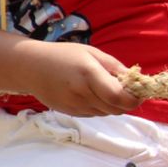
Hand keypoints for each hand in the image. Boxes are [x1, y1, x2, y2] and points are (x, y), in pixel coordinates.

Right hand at [24, 42, 139, 116]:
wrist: (29, 67)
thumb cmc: (62, 55)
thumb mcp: (91, 53)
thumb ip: (115, 67)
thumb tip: (136, 81)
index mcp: (89, 74)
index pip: (120, 97)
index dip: (134, 98)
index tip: (138, 91)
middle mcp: (82, 93)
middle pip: (116, 108)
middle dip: (125, 101)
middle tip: (123, 88)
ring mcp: (75, 105)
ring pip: (106, 112)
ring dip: (112, 104)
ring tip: (102, 88)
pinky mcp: (70, 112)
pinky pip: (94, 113)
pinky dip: (99, 106)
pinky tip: (88, 93)